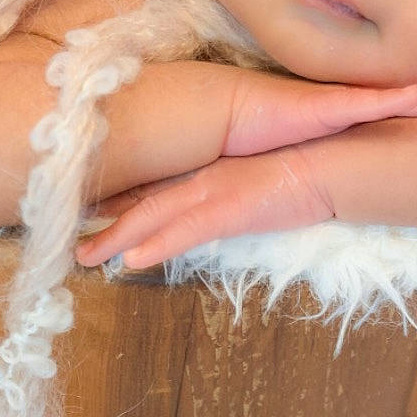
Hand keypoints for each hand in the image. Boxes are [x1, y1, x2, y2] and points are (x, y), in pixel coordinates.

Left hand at [75, 147, 334, 268]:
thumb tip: (242, 202)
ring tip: (85, 258)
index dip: (125, 201)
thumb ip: (250, 188)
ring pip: (155, 216)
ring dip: (117, 238)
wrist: (340, 155)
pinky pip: (188, 231)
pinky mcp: (233, 208)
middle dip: (109, 222)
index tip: (95, 212)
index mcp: (213, 169)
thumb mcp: (272, 178)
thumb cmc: (313, 161)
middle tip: (77, 244)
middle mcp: (206, 177)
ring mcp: (216, 191)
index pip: (160, 187)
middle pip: (147, 201)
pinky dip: (159, 245)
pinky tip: (132, 262)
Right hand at [223, 74, 416, 156]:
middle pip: (409, 104)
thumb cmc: (261, 132)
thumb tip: (345, 176)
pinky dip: (393, 99)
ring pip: (398, 99)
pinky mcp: (326, 105)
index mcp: (348, 117)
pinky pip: (366, 102)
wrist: (230, 112)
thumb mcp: (304, 151)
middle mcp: (350, 107)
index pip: (396, 114)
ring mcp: (341, 103)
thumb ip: (326, 162)